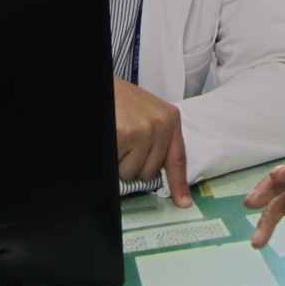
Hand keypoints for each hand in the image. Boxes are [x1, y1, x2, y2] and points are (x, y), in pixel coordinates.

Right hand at [113, 77, 190, 205]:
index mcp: (170, 118)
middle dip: (134, 164)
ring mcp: (144, 131)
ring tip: (116, 136)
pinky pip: (117, 166)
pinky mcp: (125, 135)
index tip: (183, 204)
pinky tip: (110, 138)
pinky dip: (111, 158)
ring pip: (132, 172)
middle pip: (150, 171)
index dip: (179, 184)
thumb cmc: (120, 100)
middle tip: (125, 142)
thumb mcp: (147, 113)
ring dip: (120, 162)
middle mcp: (161, 125)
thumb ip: (156, 137)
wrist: (101, 82)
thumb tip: (155, 171)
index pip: (177, 158)